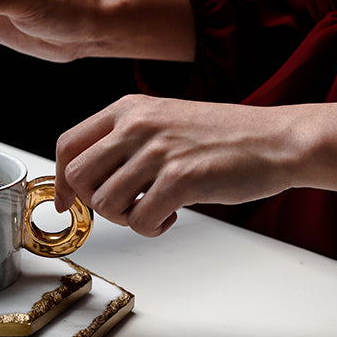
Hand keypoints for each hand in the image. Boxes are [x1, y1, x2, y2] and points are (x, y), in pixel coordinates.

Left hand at [55, 94, 302, 236]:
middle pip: (77, 177)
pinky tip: (174, 215)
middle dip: (95, 203)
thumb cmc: (224, 137)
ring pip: (105, 203)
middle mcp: (137, 125)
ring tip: (154, 209)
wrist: (277, 140)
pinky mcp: (180, 178)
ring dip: (126, 218)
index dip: (59, 181)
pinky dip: (152, 228)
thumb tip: (89, 180)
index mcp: (128, 108)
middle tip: (124, 207)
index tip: (67, 204)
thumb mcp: (164, 121)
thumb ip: (126, 142)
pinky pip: (139, 221)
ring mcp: (158, 150)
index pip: (67, 145)